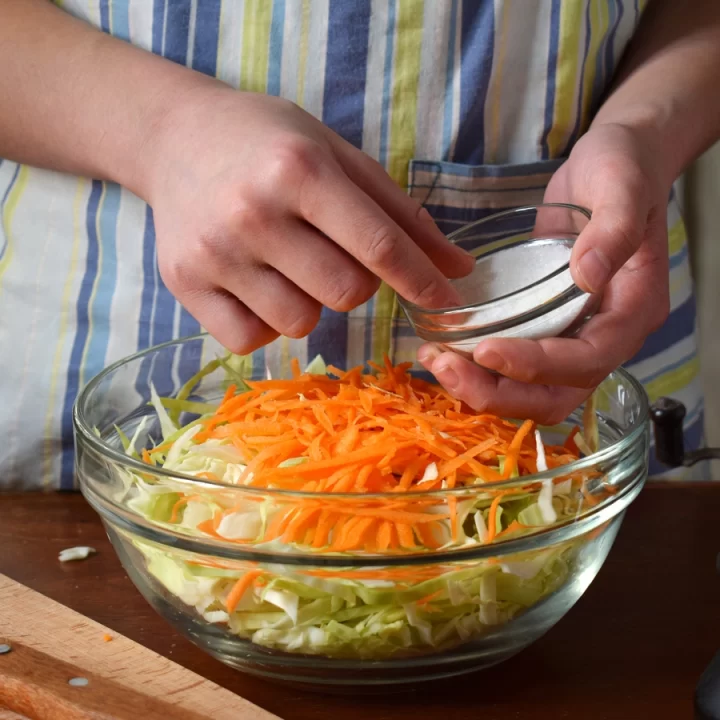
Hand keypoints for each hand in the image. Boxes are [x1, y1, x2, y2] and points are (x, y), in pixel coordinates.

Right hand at [144, 86, 472, 352]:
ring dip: (309, 303)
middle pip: (345, 293)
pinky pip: (250, 340)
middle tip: (332, 252)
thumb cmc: (270, 144)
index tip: (446, 301)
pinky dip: (265, 323)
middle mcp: (254, 213)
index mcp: (300, 169)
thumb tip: (458, 270)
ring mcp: (215, 253)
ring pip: (300, 323)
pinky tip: (255, 286)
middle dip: (356, 283)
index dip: (421, 280)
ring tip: (287, 264)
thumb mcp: (338, 157)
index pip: (379, 245)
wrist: (175, 138)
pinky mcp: (184, 284)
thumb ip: (400, 214)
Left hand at [418, 123, 670, 423]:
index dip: (539, 366)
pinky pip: (516, 365)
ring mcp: (574, 334)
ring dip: (484, 388)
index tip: (487, 350)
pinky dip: (481, 369)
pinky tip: (444, 351)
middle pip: (558, 395)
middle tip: (447, 368)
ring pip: (533, 391)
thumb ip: (614, 229)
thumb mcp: (623, 186)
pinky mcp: (547, 326)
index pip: (589, 360)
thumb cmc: (623, 170)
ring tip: (436, 362)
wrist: (613, 165)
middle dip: (501, 392)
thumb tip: (587, 274)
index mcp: (633, 310)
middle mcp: (605, 335)